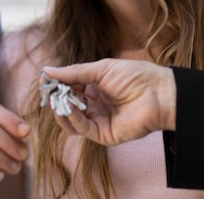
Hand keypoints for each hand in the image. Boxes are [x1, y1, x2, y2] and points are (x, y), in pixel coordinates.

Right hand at [42, 59, 175, 145]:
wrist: (159, 93)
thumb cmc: (135, 76)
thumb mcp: (100, 69)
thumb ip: (73, 73)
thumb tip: (46, 71)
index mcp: (93, 87)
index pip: (68, 88)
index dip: (56, 85)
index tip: (44, 80)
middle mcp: (94, 105)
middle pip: (66, 105)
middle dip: (56, 98)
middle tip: (49, 91)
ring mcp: (98, 120)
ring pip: (70, 121)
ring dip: (61, 110)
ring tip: (58, 100)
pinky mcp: (104, 134)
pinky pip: (83, 129)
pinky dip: (73, 119)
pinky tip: (71, 108)